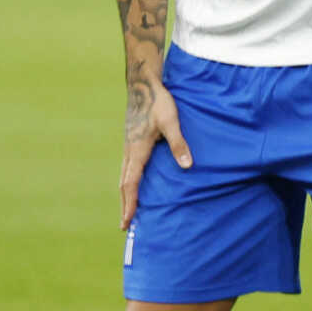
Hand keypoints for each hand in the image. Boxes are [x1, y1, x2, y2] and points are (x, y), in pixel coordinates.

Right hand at [120, 71, 190, 230]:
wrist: (143, 84)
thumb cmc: (159, 102)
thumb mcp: (172, 122)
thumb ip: (178, 144)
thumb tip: (187, 167)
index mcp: (137, 150)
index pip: (131, 183)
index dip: (130, 203)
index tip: (127, 221)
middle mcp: (130, 151)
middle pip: (124, 184)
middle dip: (125, 205)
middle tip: (125, 226)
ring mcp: (129, 146)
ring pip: (125, 176)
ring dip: (126, 195)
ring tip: (128, 211)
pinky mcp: (133, 141)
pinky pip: (129, 167)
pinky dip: (129, 182)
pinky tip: (135, 185)